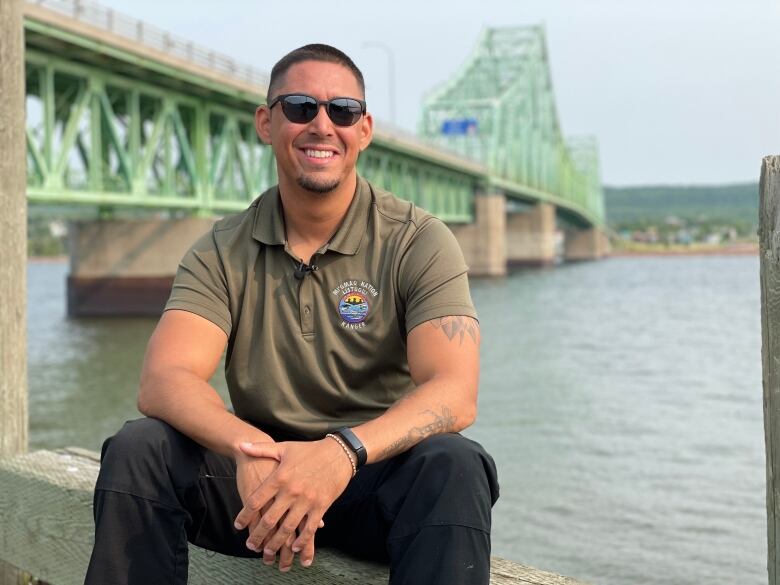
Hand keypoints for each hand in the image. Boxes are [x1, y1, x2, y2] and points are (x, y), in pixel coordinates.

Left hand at [233, 439, 353, 566]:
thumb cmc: (310, 450)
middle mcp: (291, 491)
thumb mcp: (284, 447)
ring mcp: (307, 500)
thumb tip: (241, 445)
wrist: (339, 452)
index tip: (238, 525)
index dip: (245, 515)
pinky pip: (309, 528)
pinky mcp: (321, 506)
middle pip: (270, 519)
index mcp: (280, 477)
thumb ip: (261, 449)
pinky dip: (301, 540)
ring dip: (276, 543)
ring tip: (268, 553)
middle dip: (258, 535)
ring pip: (288, 527)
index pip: (256, 500)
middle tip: (250, 546)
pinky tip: (293, 548)